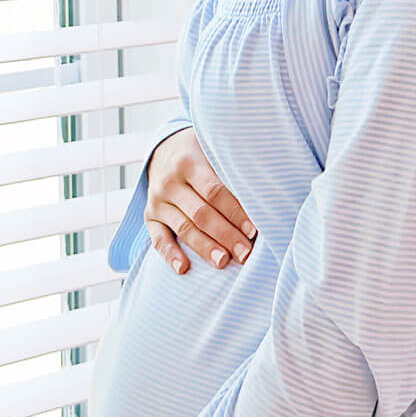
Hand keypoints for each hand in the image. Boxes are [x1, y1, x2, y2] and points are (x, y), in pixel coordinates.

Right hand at [145, 127, 257, 273]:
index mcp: (188, 161)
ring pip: (183, 228)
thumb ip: (232, 165)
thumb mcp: (213, 147)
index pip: (214, 192)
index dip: (235, 212)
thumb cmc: (201, 152)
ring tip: (224, 262)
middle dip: (225, 235)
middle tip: (245, 253)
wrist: (164, 149)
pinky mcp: (149, 216)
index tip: (254, 230)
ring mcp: (157, 200)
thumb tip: (266, 193)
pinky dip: (169, 255)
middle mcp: (169, 181)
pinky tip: (184, 268)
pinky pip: (158, 239)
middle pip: (200, 213)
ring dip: (204, 248)